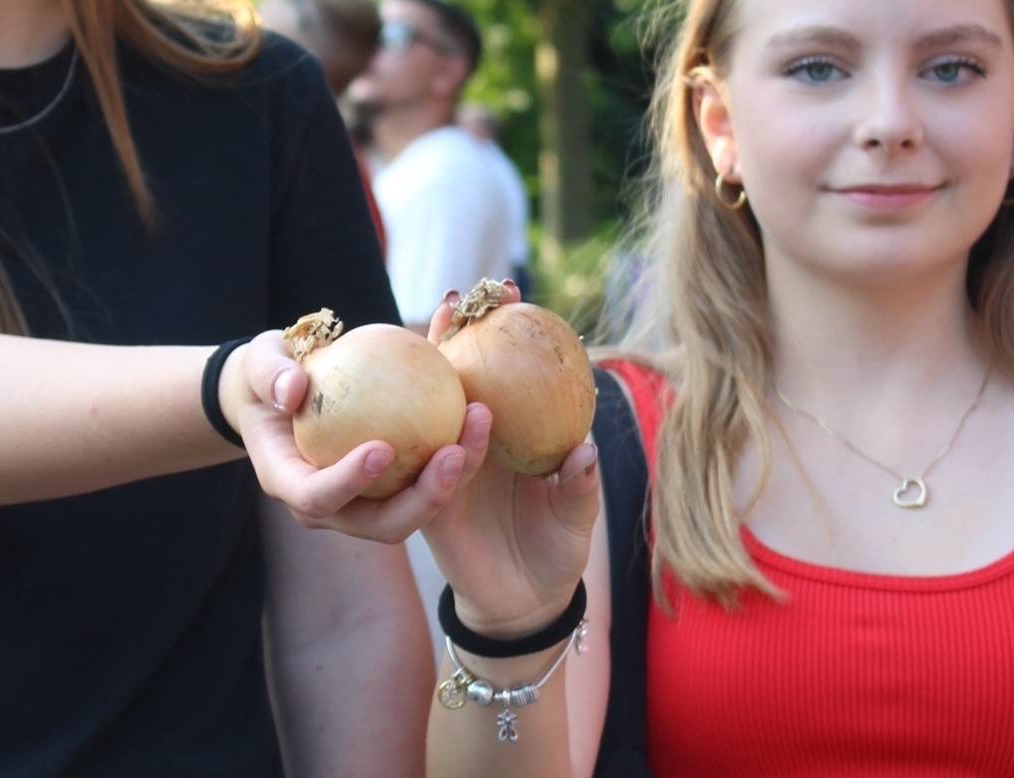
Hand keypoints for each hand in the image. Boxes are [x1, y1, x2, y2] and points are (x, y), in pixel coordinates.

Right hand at [224, 329, 494, 544]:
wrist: (282, 394)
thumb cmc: (268, 374)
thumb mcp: (261, 363)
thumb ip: (270, 373)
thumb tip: (291, 390)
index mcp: (289, 483)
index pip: (318, 497)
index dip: (349, 483)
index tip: (381, 448)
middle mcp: (329, 506)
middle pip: (379, 525)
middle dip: (421, 501)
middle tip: (452, 453)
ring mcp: (362, 504)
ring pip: (414, 511)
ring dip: (452, 481)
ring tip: (478, 426)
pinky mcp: (391, 489)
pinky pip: (426, 481)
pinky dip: (456, 457)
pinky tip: (480, 412)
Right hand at [419, 282, 602, 638]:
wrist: (524, 605)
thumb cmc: (556, 549)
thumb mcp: (579, 515)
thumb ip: (581, 484)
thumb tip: (584, 449)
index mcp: (508, 432)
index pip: (500, 369)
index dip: (499, 328)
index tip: (508, 287)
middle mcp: (471, 442)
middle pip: (454, 376)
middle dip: (452, 333)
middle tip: (458, 298)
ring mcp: (444, 470)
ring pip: (435, 417)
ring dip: (446, 385)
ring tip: (463, 365)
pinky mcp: (430, 508)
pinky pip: (432, 478)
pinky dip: (448, 457)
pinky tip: (458, 437)